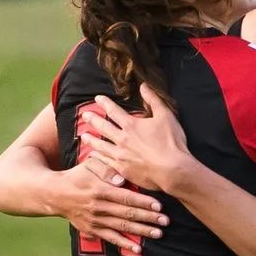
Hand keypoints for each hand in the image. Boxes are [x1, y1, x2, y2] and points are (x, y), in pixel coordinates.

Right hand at [50, 157, 166, 247]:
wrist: (55, 194)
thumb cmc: (76, 176)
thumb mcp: (90, 164)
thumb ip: (107, 169)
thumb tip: (122, 180)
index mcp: (101, 190)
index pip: (127, 197)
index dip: (144, 202)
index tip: (159, 206)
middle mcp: (99, 207)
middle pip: (128, 214)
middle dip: (149, 218)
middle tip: (166, 221)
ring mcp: (96, 221)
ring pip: (122, 227)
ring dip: (141, 231)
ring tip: (158, 233)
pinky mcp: (92, 230)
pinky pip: (111, 238)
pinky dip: (124, 244)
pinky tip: (138, 249)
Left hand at [78, 89, 194, 195]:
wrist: (172, 170)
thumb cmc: (171, 142)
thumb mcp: (165, 116)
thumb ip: (153, 100)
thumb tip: (143, 86)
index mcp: (131, 125)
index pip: (114, 111)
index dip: (105, 103)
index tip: (97, 98)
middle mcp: (122, 139)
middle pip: (103, 127)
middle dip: (93, 120)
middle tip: (84, 116)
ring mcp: (120, 155)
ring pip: (100, 145)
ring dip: (91, 140)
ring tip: (83, 136)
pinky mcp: (122, 170)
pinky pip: (105, 162)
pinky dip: (97, 157)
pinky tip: (92, 155)